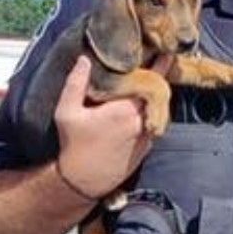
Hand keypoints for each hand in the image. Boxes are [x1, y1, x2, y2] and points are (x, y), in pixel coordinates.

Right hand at [54, 57, 155, 197]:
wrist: (83, 182)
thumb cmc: (74, 147)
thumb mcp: (67, 112)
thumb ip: (75, 83)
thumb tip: (84, 60)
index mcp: (126, 110)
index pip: (152, 81)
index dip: (161, 65)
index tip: (165, 51)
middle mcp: (142, 122)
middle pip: (157, 94)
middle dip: (155, 79)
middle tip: (154, 62)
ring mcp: (146, 136)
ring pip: (157, 110)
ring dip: (152, 97)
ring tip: (144, 83)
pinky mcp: (146, 147)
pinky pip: (153, 123)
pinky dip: (149, 113)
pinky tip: (137, 108)